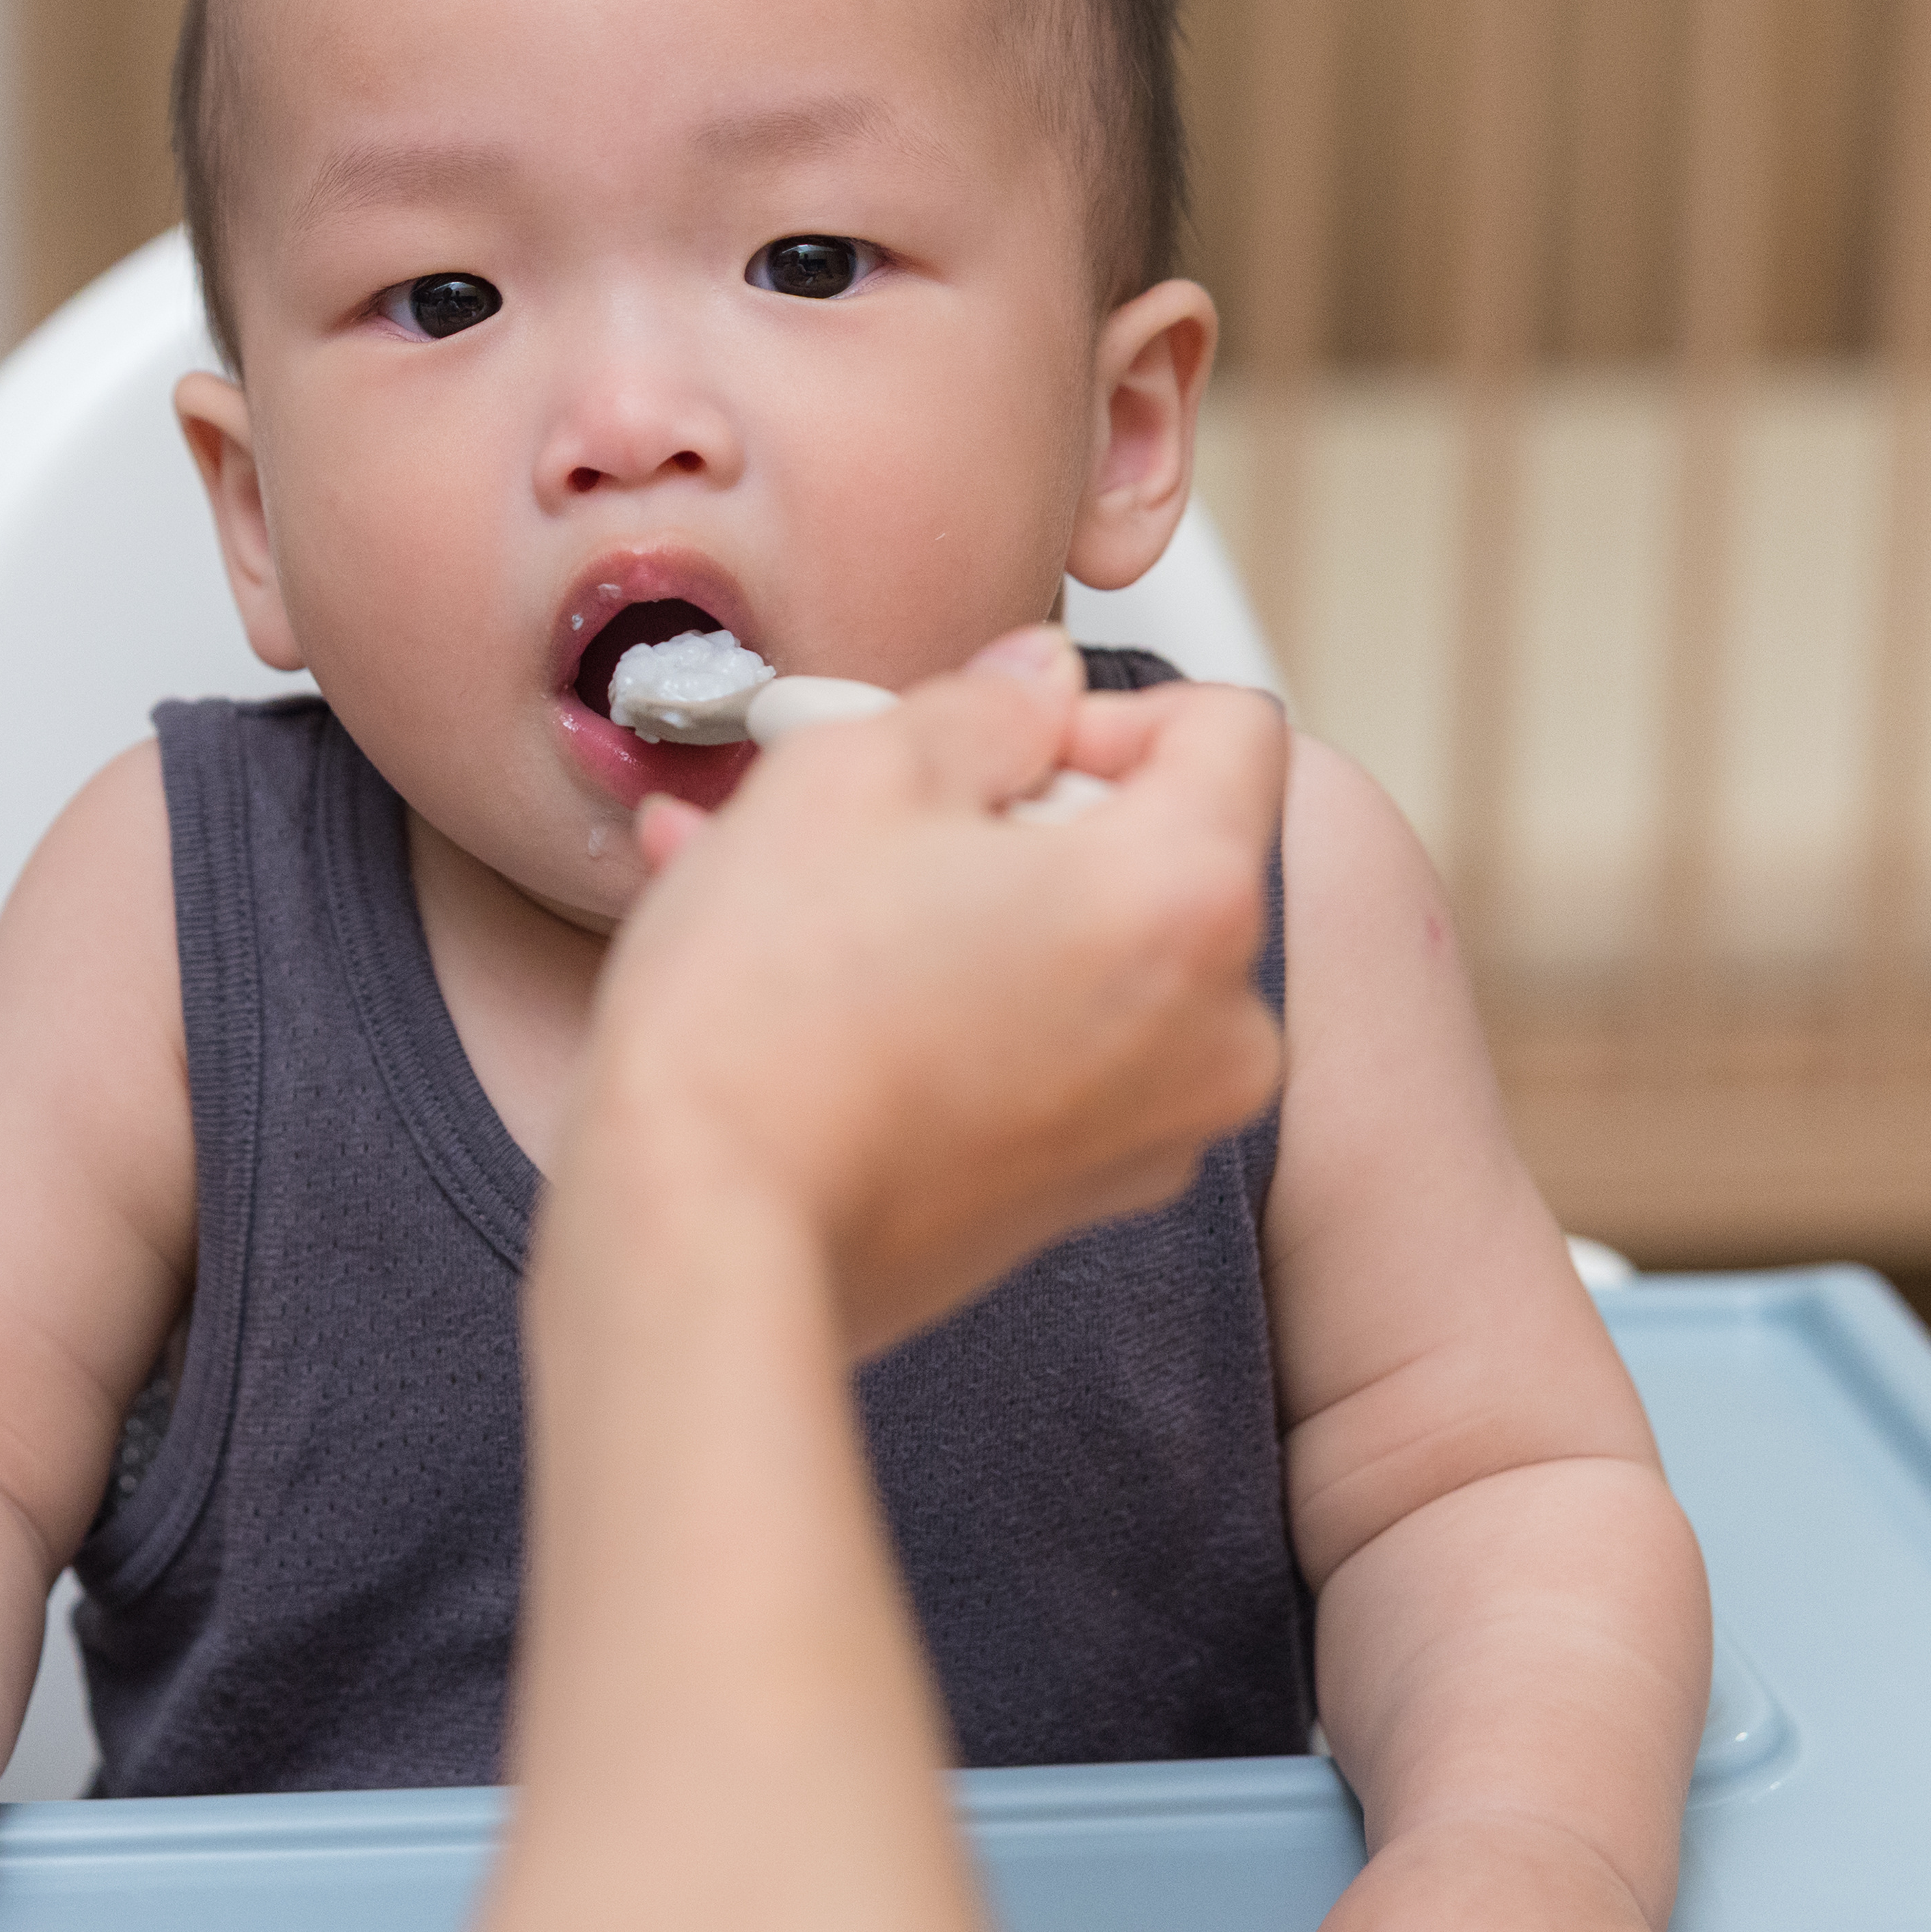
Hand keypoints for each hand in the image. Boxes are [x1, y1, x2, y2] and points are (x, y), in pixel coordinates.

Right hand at [588, 628, 1287, 1358]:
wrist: (702, 1243)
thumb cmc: (765, 1021)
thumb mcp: (850, 776)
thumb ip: (979, 704)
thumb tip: (1033, 688)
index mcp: (1191, 898)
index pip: (1228, 726)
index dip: (1095, 708)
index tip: (987, 745)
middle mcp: (1220, 1026)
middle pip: (1159, 848)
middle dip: (1019, 817)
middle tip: (875, 819)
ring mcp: (1159, 1126)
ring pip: (1085, 952)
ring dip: (966, 906)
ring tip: (810, 901)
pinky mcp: (1083, 1193)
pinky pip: (1049, 1047)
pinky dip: (960, 1002)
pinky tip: (828, 991)